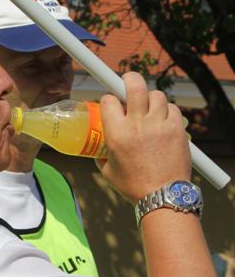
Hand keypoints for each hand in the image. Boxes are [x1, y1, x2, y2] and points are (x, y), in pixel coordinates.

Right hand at [98, 72, 190, 203]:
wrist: (163, 197)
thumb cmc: (134, 186)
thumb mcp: (108, 170)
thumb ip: (102, 153)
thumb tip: (98, 147)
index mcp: (117, 133)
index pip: (109, 100)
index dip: (109, 99)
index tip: (111, 103)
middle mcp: (137, 124)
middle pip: (134, 84)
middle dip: (130, 79)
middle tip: (128, 83)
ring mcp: (159, 125)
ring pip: (156, 95)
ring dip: (150, 99)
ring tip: (149, 109)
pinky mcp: (177, 129)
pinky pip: (172, 108)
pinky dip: (167, 111)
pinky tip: (163, 120)